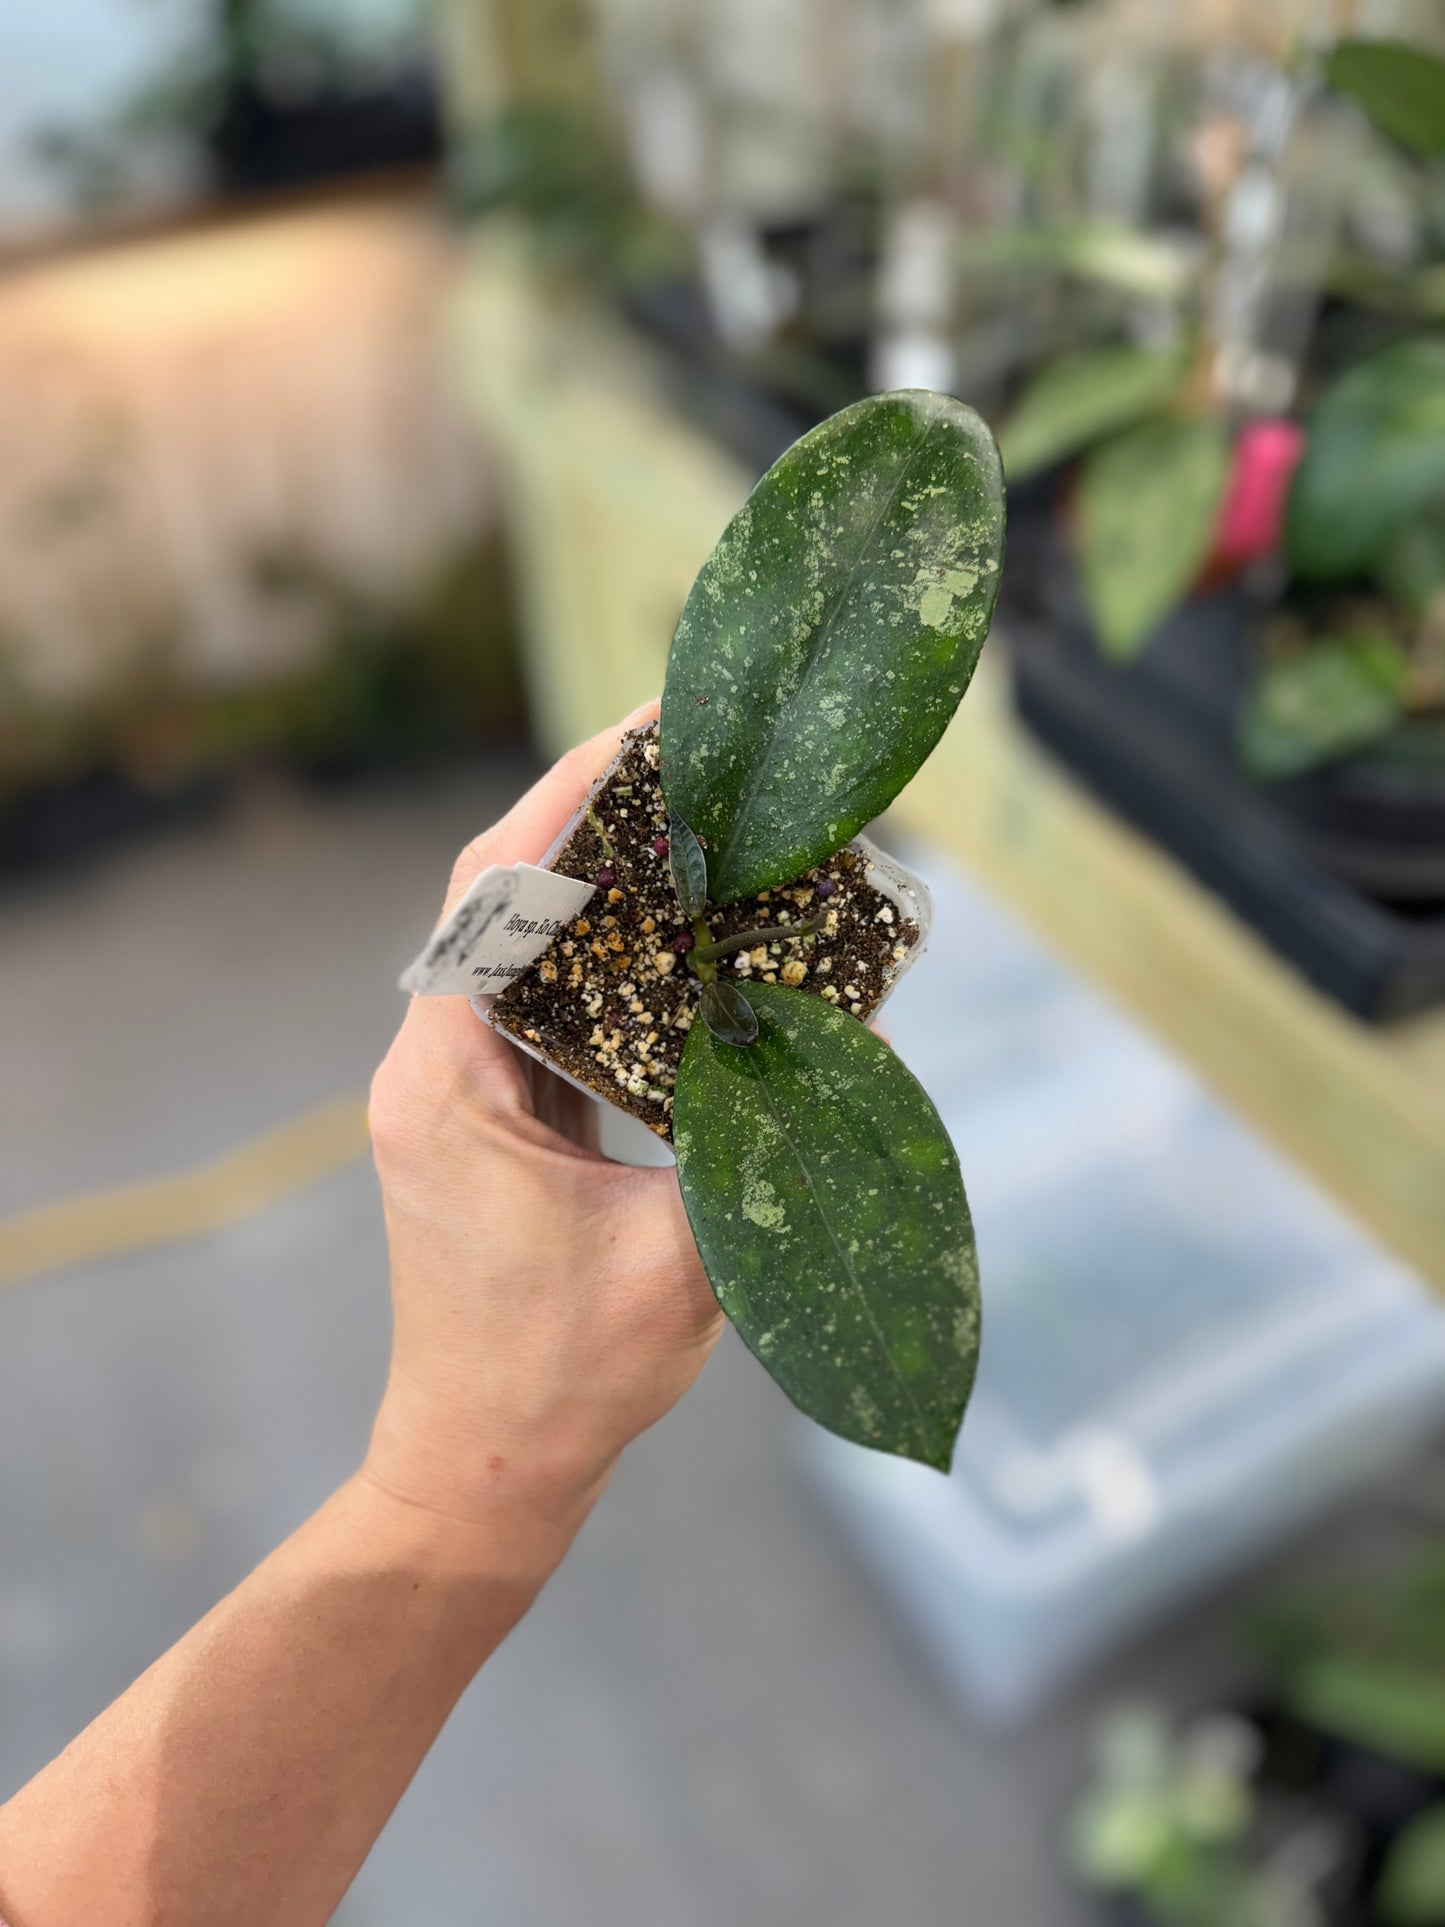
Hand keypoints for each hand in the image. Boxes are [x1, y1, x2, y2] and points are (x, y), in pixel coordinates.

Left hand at [363, 703, 723, 1569]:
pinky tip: (676, 935)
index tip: (643, 735)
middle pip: (501, 900)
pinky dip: (602, 955)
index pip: (490, 898)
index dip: (564, 800)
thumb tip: (850, 1060)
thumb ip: (765, 1158)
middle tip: (689, 758)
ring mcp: (458, 1093)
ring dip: (595, 880)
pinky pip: (542, 1005)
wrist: (481, 1471)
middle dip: (590, 816)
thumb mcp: (682, 1265)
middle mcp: (435, 1071)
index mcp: (448, 1086)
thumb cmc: (558, 1383)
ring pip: (519, 947)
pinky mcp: (491, 1119)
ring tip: (690, 822)